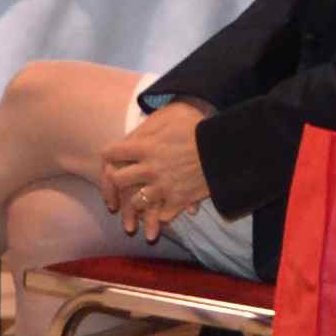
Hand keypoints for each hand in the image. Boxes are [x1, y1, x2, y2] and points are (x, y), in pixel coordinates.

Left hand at [98, 104, 214, 239]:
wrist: (227, 148)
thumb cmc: (201, 129)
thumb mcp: (173, 120)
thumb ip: (151, 127)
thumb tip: (137, 133)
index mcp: (146, 148)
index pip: (111, 153)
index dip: (109, 156)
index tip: (112, 159)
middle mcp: (150, 169)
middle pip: (118, 180)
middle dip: (117, 183)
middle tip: (122, 184)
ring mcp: (163, 187)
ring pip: (136, 201)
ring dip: (137, 202)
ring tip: (142, 200)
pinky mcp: (179, 200)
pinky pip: (162, 215)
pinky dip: (162, 215)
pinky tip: (163, 213)